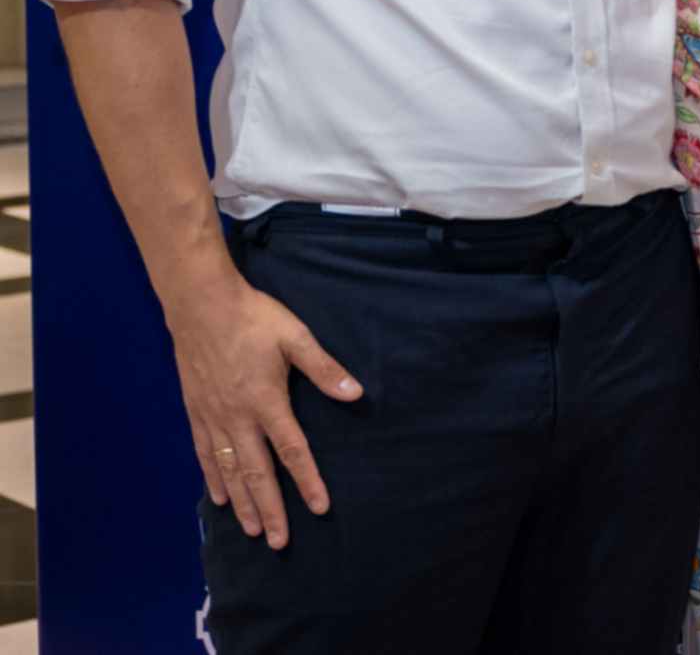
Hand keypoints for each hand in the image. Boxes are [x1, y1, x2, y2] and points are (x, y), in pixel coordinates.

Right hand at [167, 270, 362, 549]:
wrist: (200, 306)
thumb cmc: (254, 318)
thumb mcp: (296, 337)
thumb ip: (324, 368)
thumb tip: (355, 393)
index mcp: (266, 402)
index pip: (292, 451)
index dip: (307, 481)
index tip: (319, 508)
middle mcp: (237, 418)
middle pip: (257, 473)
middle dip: (271, 509)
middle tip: (280, 542)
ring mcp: (213, 418)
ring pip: (229, 471)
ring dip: (242, 503)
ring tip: (253, 531)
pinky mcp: (196, 412)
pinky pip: (204, 455)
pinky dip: (213, 479)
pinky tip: (220, 497)